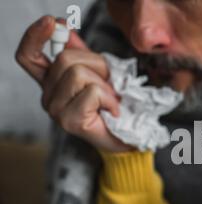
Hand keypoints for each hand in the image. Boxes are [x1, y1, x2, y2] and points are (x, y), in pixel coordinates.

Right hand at [15, 16, 131, 152]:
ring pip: (78, 73)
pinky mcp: (69, 121)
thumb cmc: (112, 106)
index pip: (29, 56)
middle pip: (65, 58)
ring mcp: (56, 110)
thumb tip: (66, 29)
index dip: (35, 36)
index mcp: (50, 81)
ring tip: (110, 99)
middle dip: (96, 65)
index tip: (52, 22)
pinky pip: (92, 92)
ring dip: (104, 84)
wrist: (126, 137)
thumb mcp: (98, 73)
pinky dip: (110, 98)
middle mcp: (47, 95)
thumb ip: (81, 54)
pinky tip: (113, 110)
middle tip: (108, 84)